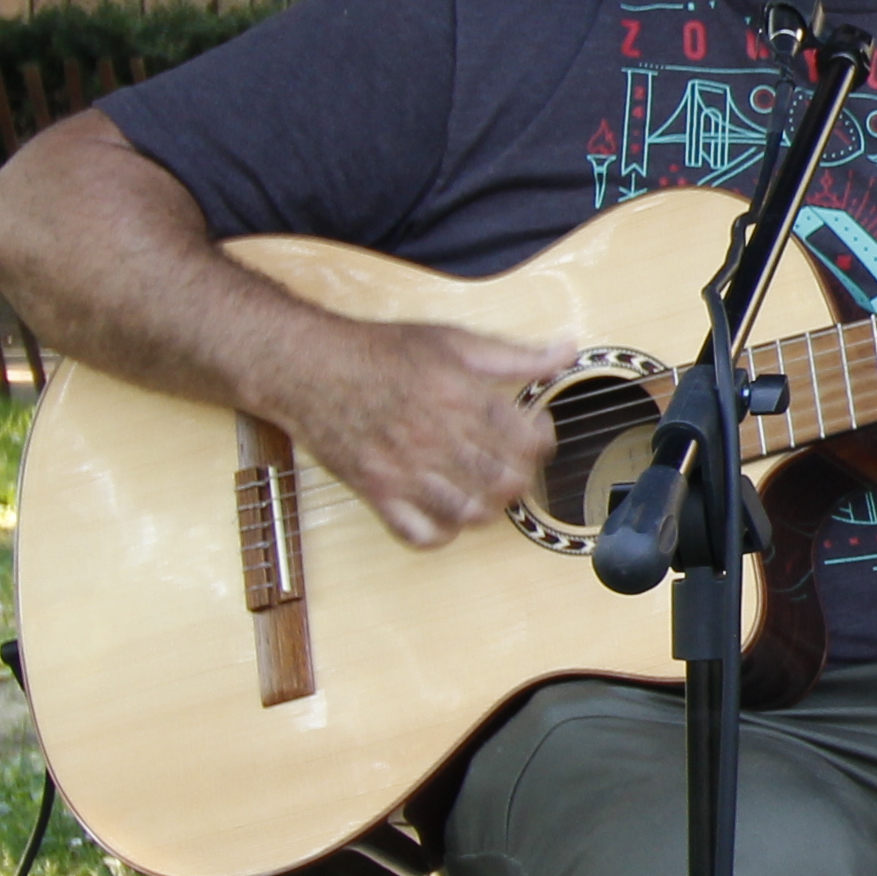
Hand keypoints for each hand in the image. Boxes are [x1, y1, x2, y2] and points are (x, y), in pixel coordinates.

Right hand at [289, 319, 566, 550]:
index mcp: (460, 396)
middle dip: (522, 476)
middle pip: (506, 480)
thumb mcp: (453, 340)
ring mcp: (405, 469)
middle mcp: (435, 436)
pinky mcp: (377, 492)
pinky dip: (442, 533)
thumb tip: (567, 349)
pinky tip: (446, 512)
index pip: (527, 438)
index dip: (543, 438)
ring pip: (470, 512)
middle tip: (514, 463)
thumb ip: (515, 353)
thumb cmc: (381, 351)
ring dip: (489, 506)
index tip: (535, 430)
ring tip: (485, 487)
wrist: (309, 367)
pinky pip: (420, 534)